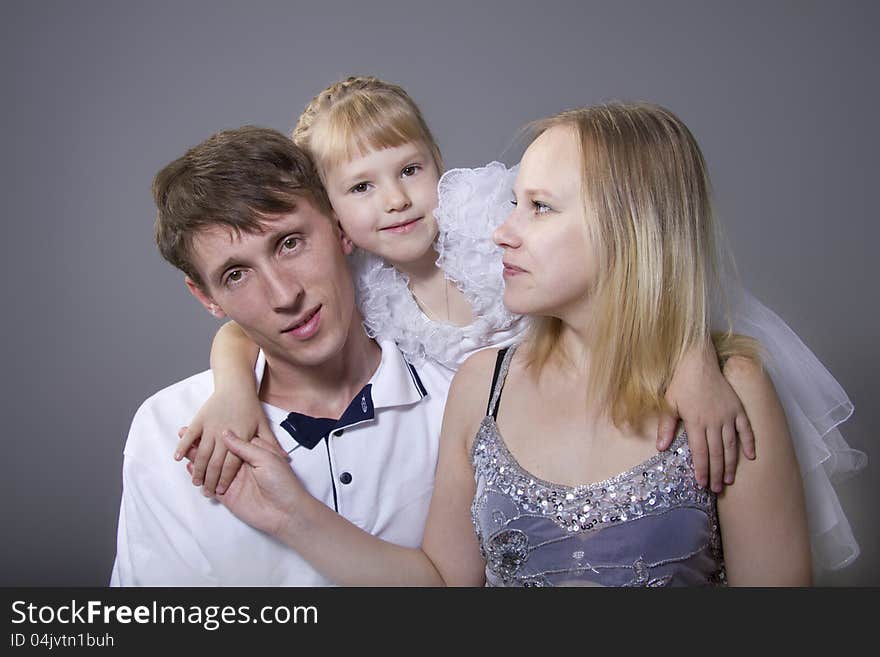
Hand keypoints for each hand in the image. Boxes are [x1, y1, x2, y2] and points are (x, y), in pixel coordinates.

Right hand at [174, 389, 274, 495]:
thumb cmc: (251, 405)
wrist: (236, 383)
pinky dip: (183, 447)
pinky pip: (190, 436)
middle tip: (204, 490)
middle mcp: (225, 434)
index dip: (225, 478)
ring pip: (202, 454)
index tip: (220, 489)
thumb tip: (286, 457)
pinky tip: (179, 457)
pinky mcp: (201, 420)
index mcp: (242, 437)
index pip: (232, 464)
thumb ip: (272, 443)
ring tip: (194, 480)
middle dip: (210, 479)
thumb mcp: (264, 425)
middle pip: (215, 462)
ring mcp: (211, 427)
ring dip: (198, 469)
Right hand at [191, 431, 303, 538]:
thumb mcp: (267, 458)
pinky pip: (210, 485)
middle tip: (182, 433)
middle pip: (216, 452)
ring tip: (182, 450)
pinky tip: (190, 468)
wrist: (287, 511)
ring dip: (196, 459)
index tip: (201, 424)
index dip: (214, 433)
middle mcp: (240, 465)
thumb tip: (225, 434)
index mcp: (253, 453)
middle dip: (200, 444)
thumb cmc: (283, 481)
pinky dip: (199, 476)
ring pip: (210, 467)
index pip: (229, 440)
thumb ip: (245, 447)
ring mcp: (232, 480)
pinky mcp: (228, 496)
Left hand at [658, 344, 755, 492]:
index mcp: (696, 422)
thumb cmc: (680, 383)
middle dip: (715, 473)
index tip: (702, 484)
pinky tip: (751, 457)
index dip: (701, 470)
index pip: (700, 453)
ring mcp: (727, 415)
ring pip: (731, 445)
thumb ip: (666, 427)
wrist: (697, 361)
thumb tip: (660, 448)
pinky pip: (745, 429)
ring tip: (729, 479)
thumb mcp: (668, 404)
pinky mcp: (737, 408)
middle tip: (716, 489)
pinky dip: (749, 443)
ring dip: (730, 464)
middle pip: (716, 453)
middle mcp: (714, 421)